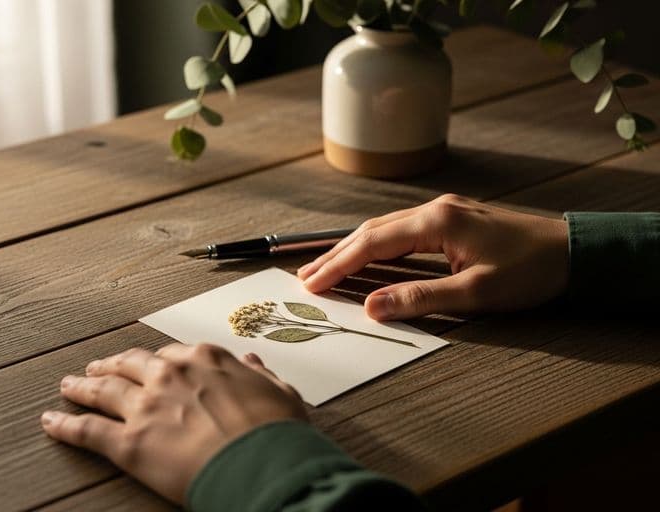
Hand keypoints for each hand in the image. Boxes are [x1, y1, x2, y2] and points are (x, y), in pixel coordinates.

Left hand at [41, 344, 305, 503]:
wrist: (263, 464)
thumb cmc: (277, 430)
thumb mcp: (279, 391)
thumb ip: (260, 374)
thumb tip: (252, 361)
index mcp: (204, 359)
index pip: (170, 354)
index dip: (156, 361)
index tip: (148, 364)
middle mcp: (169, 374)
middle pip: (130, 364)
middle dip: (111, 365)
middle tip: (97, 367)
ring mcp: (146, 406)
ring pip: (103, 391)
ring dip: (82, 386)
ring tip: (68, 385)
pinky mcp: (129, 443)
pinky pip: (87, 430)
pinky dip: (65, 425)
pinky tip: (50, 421)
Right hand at [298, 194, 568, 319]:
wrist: (573, 251)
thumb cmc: (531, 272)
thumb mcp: (477, 293)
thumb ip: (421, 298)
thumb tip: (373, 307)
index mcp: (436, 222)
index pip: (372, 244)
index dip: (339, 265)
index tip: (312, 284)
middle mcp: (434, 210)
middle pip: (371, 231)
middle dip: (336, 255)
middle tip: (306, 277)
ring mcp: (442, 211)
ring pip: (383, 228)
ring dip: (353, 249)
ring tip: (326, 268)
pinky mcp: (450, 219)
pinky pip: (400, 231)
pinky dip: (376, 246)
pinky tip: (366, 256)